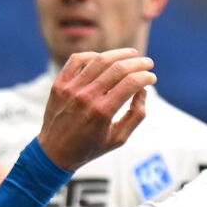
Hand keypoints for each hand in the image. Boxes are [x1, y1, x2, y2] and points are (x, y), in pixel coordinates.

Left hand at [37, 49, 156, 170]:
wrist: (54, 152)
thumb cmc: (89, 147)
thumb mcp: (119, 138)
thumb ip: (136, 115)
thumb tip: (142, 91)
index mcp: (102, 112)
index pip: (131, 83)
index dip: (146, 77)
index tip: (152, 77)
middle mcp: (86, 97)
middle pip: (118, 68)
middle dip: (138, 63)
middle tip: (148, 62)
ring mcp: (70, 89)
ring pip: (99, 60)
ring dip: (119, 54)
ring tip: (131, 54)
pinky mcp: (59, 84)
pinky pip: (76, 60)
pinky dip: (92, 55)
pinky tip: (103, 58)